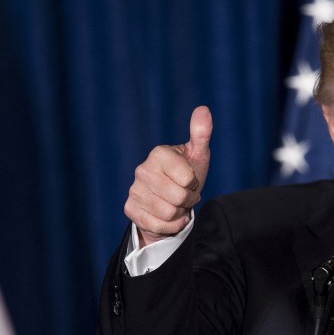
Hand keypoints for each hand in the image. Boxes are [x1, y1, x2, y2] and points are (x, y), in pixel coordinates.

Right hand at [125, 106, 211, 247]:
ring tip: (175, 203)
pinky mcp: (130, 209)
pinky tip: (169, 216)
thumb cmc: (187, 174)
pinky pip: (158, 225)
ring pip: (169, 213)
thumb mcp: (197, 155)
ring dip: (179, 213)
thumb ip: (201, 133)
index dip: (194, 183)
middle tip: (184, 194)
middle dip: (188, 200)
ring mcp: (134, 190)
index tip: (189, 179)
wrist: (171, 200)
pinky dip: (170, 225)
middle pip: (179, 197)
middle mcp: (142, 170)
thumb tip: (203, 109)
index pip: (187, 178)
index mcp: (159, 154)